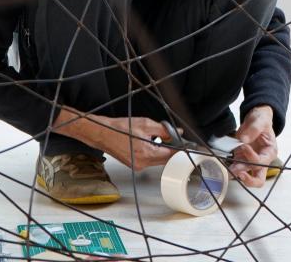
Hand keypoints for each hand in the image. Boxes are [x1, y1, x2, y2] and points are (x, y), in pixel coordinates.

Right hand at [52, 107, 176, 170]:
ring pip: (156, 160)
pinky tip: (148, 142)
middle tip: (175, 139)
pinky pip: (148, 160)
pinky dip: (152, 152)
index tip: (187, 146)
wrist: (102, 133)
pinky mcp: (133, 165)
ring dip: (161, 150)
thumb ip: (163, 130)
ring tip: (158, 138)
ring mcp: (137, 166)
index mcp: (146, 153)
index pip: (170, 155)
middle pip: (164, 159)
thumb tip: (177, 132)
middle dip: (170, 149)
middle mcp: (141, 163)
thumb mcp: (145, 124)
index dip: (179, 149)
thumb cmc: (120, 127)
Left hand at [230, 105, 277, 186]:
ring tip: (228, 169)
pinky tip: (224, 166)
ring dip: (236, 173)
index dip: (252, 156)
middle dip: (249, 180)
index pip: (261, 161)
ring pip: (245, 175)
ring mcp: (250, 161)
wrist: (255, 119)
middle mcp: (262, 160)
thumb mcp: (261, 121)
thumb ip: (253, 129)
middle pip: (259, 179)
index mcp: (270, 152)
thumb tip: (243, 140)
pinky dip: (230, 168)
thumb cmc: (262, 120)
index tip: (243, 145)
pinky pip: (236, 167)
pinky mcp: (241, 159)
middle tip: (239, 174)